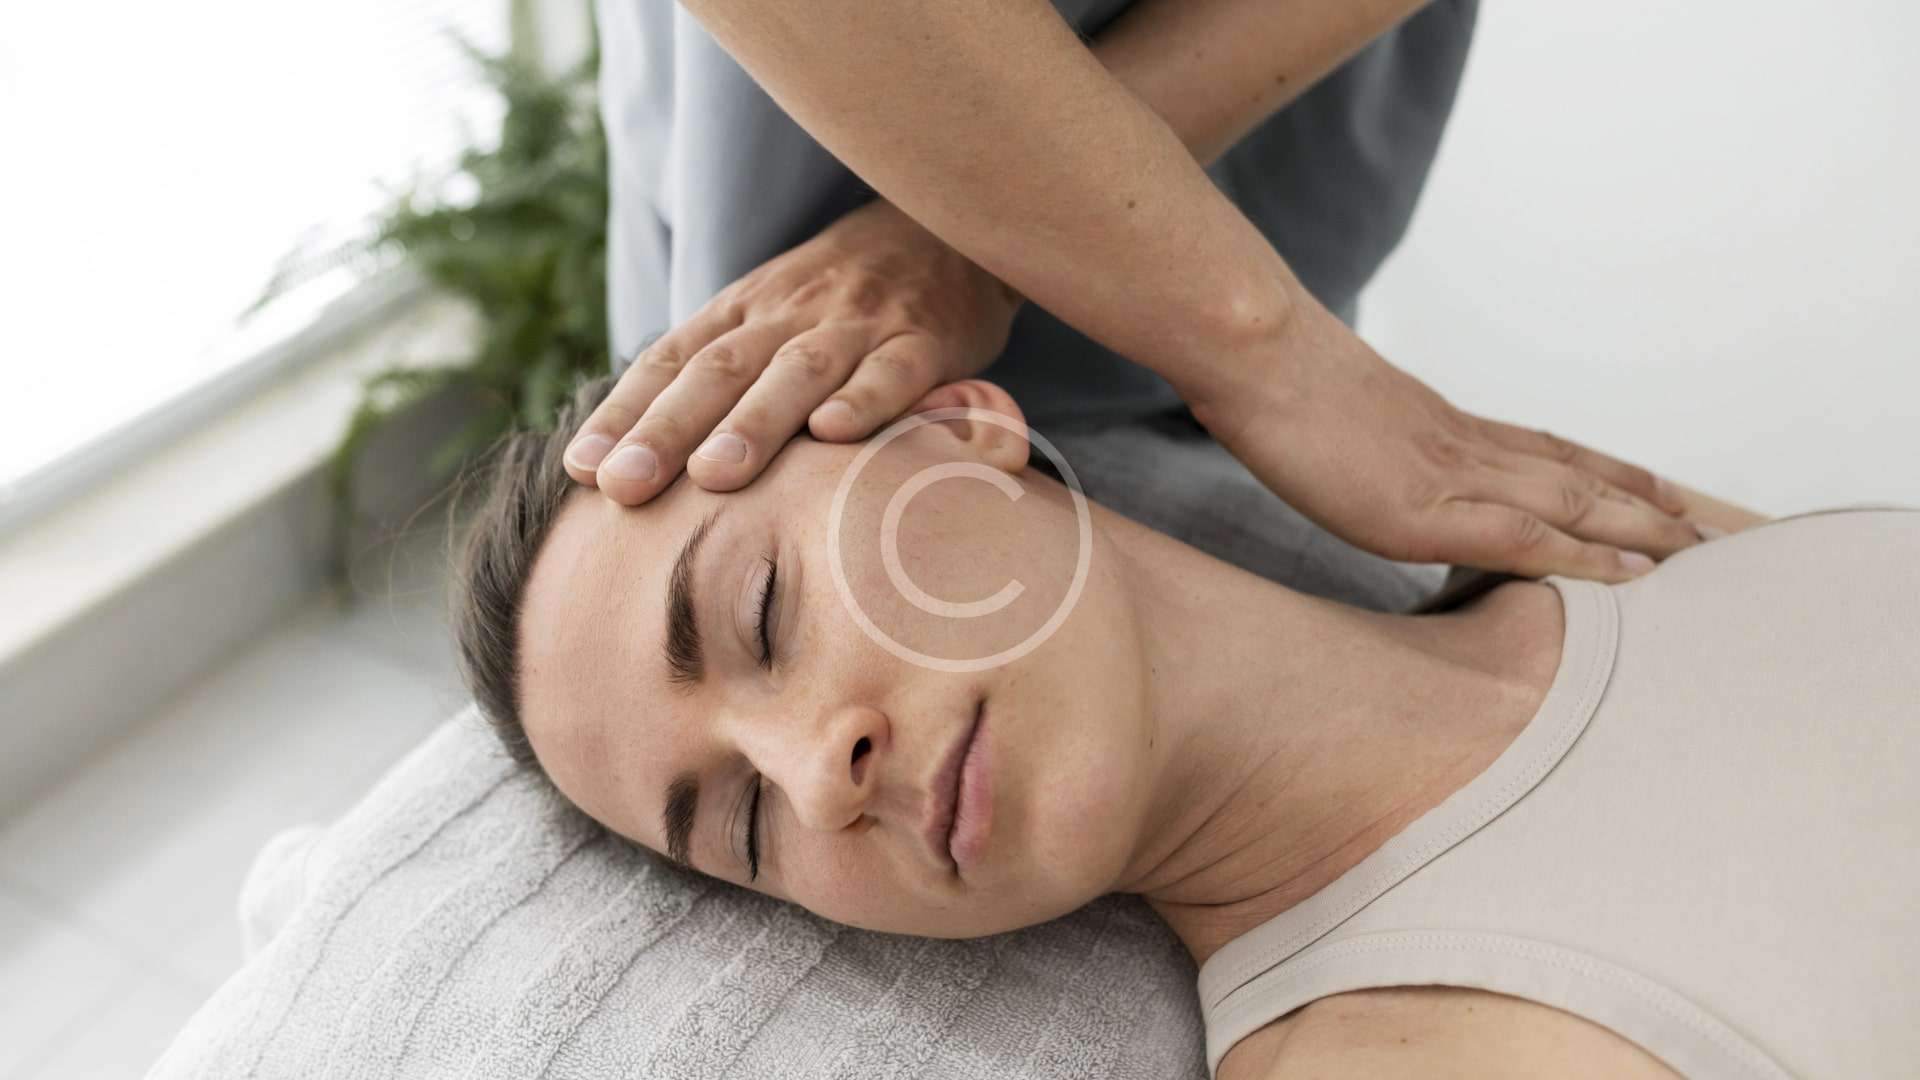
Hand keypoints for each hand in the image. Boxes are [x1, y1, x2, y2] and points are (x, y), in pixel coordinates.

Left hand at [564, 197, 1024, 503]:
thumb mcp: (770, 317)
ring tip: (713, 474)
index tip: (581, 468)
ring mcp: (857, 326)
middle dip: (667, 429)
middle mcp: (789, 315)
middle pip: (719, 371)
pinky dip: (866, 400)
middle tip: (624, 485)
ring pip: (797, 373)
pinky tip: (835, 434)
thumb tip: (633, 454)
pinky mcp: (924, 340)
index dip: (625, 413)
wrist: (944, 223)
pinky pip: (894, 370)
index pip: (671, 363)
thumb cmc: (841, 296)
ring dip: (753, 423)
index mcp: (743, 312)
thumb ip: (714, 374)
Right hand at [1185, 300, 1705, 582]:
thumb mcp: (1322, 406)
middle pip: (1574, 473)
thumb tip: (1355, 453)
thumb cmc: (1269, 375)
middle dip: (1642, 504)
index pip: (1540, 445)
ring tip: (1694, 553)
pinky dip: (1582, 556)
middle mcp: (1461, 446)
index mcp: (1439, 424)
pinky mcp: (1425, 512)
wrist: (1256, 355)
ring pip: (1571, 501)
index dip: (1601, 468)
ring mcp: (1449, 477)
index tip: (1651, 487)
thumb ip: (1359, 434)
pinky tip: (1625, 576)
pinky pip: (1524, 536)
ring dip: (1637, 529)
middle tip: (1705, 531)